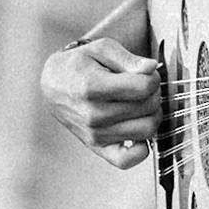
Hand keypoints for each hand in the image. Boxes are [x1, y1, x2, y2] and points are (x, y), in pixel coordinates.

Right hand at [42, 38, 160, 169]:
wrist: (54, 84)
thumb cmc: (79, 65)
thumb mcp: (101, 49)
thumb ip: (127, 58)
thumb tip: (151, 68)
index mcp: (92, 87)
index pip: (144, 87)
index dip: (153, 77)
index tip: (146, 73)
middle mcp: (93, 115)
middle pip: (149, 108)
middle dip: (154, 93)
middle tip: (143, 85)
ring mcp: (95, 134)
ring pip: (147, 129)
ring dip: (152, 114)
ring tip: (139, 103)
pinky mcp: (98, 147)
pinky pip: (128, 160)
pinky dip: (141, 148)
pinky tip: (137, 128)